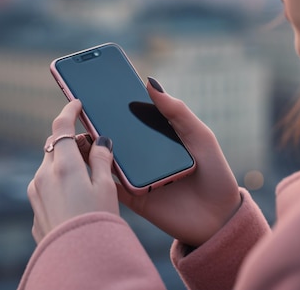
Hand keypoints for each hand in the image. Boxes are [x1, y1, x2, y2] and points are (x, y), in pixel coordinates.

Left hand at [27, 100, 118, 243]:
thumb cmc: (96, 223)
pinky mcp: (35, 209)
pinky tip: (76, 197)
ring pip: (49, 166)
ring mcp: (35, 193)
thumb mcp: (106, 187)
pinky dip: (59, 182)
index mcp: (62, 165)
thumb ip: (100, 159)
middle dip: (70, 142)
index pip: (61, 126)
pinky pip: (46, 186)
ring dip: (64, 163)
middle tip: (91, 148)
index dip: (68, 111)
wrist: (76, 260)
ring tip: (87, 177)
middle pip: (54, 146)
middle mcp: (43, 175)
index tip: (75, 103)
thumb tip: (99, 141)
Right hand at [76, 79, 241, 247]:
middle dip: (97, 118)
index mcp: (157, 136)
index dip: (115, 100)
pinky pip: (107, 183)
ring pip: (105, 156)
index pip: (131, 114)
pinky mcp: (131, 197)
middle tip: (80, 102)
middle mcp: (143, 153)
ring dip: (89, 143)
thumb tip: (150, 82)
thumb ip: (176, 111)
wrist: (220, 218)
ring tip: (79, 128)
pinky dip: (95, 171)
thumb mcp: (199, 136)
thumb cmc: (214, 173)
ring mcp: (135, 175)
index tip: (96, 82)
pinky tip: (86, 157)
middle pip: (115, 133)